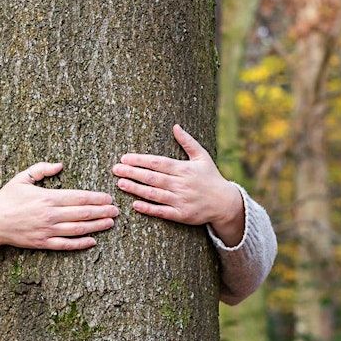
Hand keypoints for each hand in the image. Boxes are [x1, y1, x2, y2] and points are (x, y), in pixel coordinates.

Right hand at [0, 162, 118, 254]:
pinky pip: (66, 245)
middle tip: (116, 211)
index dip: (96, 198)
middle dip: (102, 211)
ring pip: (78, 229)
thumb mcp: (22, 178)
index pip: (78, 197)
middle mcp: (50, 215)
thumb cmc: (7, 199)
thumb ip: (41, 169)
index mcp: (47, 197)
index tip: (108, 197)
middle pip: (83, 213)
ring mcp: (47, 231)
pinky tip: (92, 241)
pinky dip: (81, 243)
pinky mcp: (43, 243)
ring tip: (110, 223)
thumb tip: (60, 164)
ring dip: (97, 226)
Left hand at [111, 124, 242, 231]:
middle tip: (116, 169)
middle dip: (133, 173)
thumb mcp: (202, 157)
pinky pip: (162, 211)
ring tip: (120, 184)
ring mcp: (181, 200)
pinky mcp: (181, 215)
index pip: (158, 163)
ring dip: (136, 189)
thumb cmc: (210, 177)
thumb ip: (187, 142)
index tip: (125, 158)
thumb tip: (175, 126)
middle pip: (153, 177)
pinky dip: (148, 208)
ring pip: (154, 194)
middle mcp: (181, 184)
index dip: (140, 160)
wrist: (225, 202)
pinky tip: (135, 204)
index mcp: (184, 168)